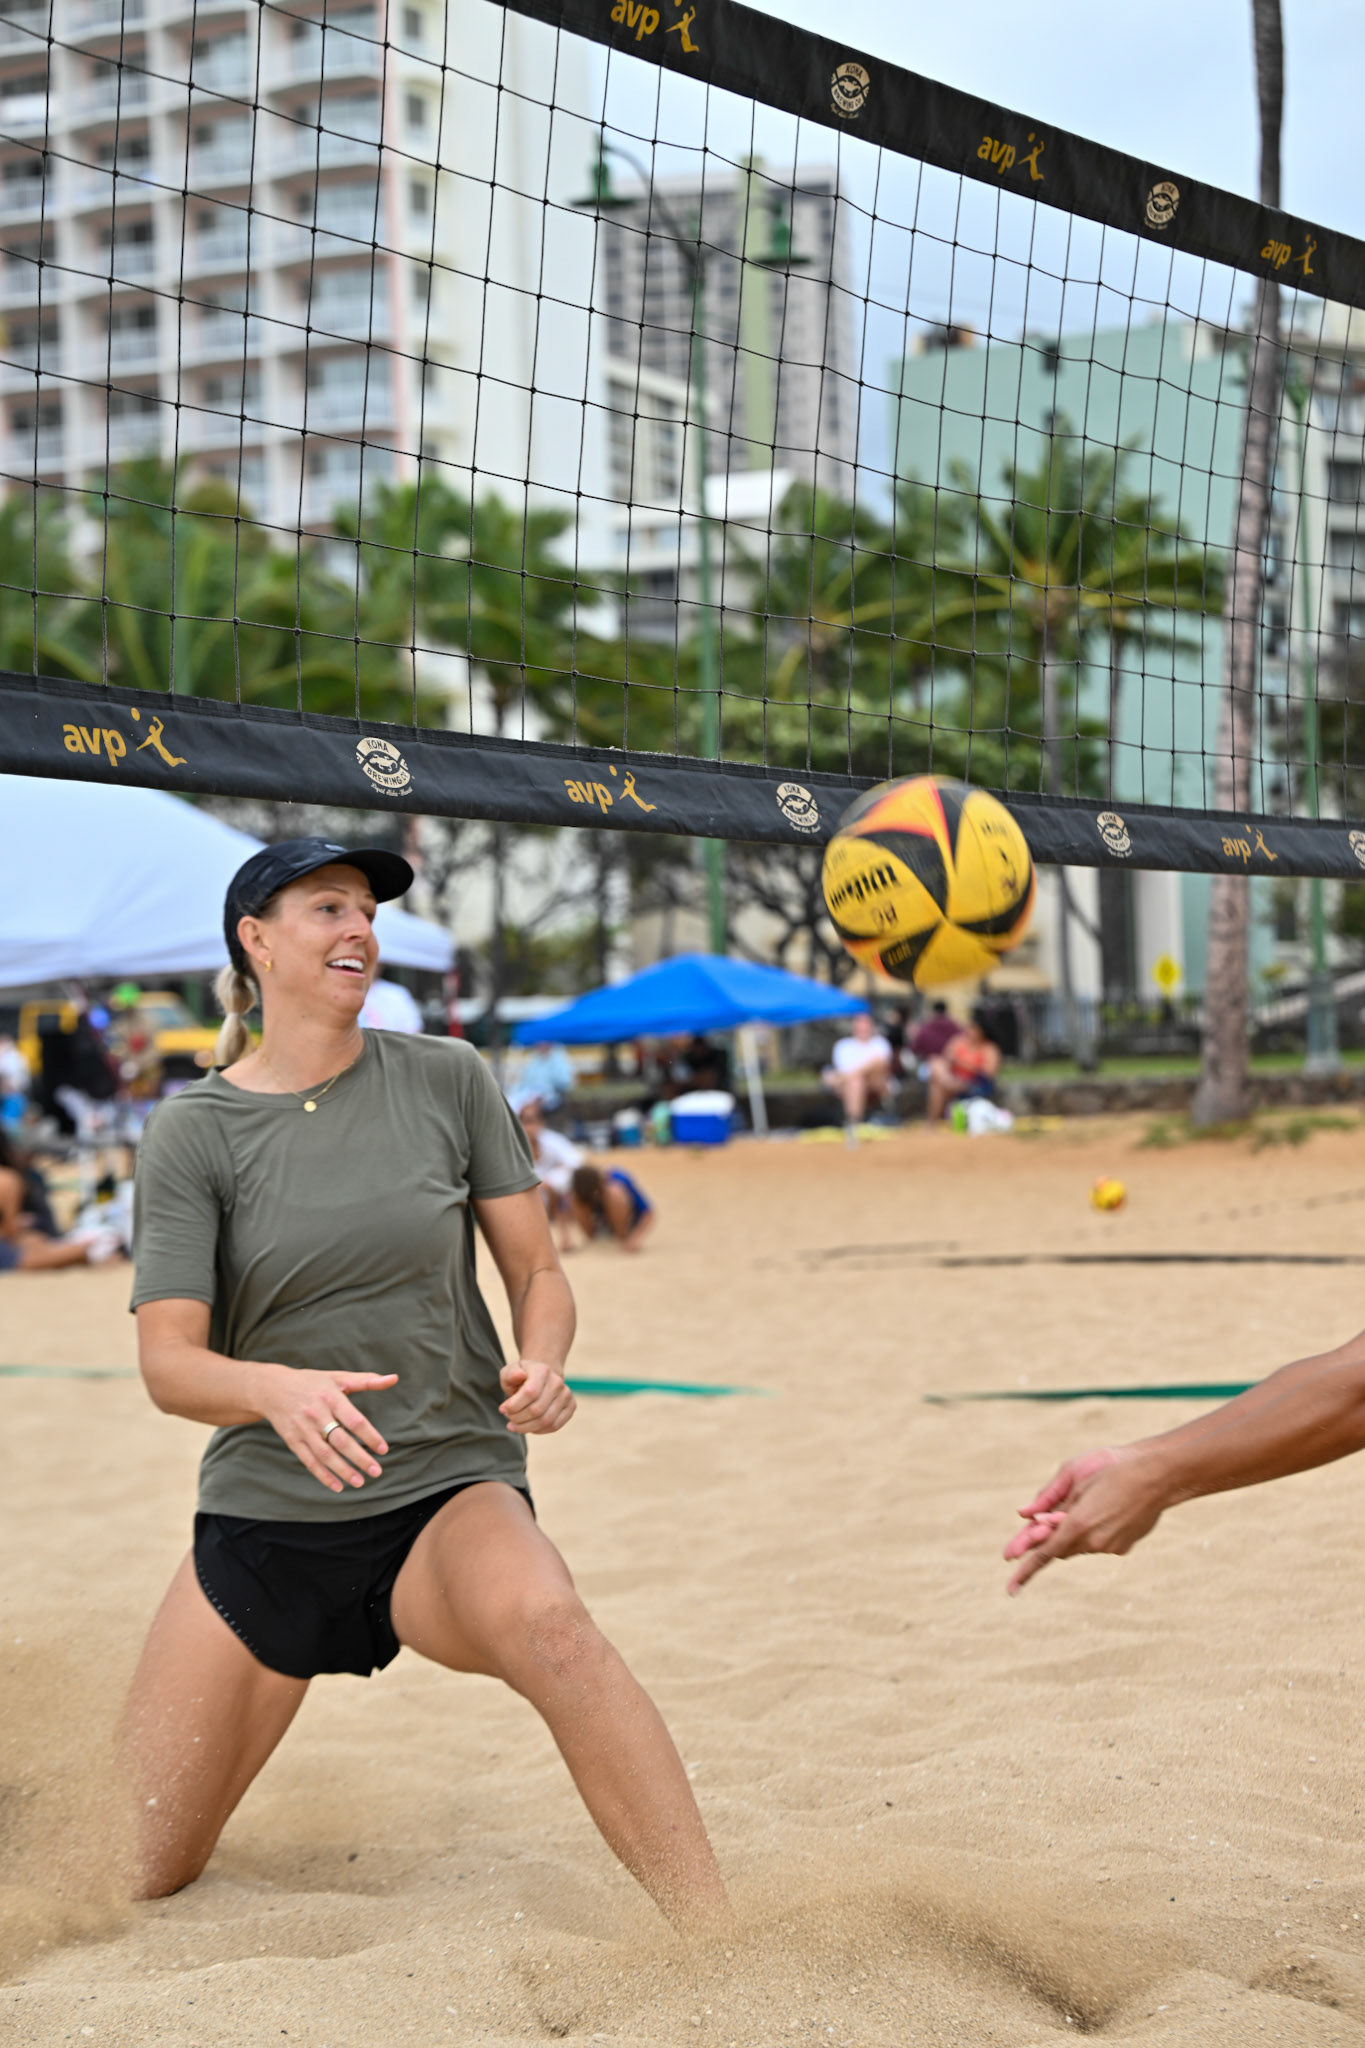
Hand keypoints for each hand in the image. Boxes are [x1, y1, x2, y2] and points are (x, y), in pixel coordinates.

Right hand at [255, 1364, 397, 1494]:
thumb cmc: (312, 1382)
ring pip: (325, 1454)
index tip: (383, 1450)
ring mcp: (303, 1429)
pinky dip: (323, 1475)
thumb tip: (394, 1379)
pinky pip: (309, 1461)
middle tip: (376, 1471)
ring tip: (360, 1482)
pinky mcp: (292, 1440)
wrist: (271, 1388)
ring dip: (343, 1470)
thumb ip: (367, 1381)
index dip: (369, 1436)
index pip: (354, 1420)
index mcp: (330, 1397)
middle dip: (359, 1458)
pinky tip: (337, 1486)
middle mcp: (316, 1413)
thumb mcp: (338, 1377)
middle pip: (340, 1440)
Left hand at [499, 1357, 575, 1434]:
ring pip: (546, 1421)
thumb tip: (519, 1375)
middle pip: (537, 1410)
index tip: (503, 1409)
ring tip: (514, 1425)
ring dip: (526, 1427)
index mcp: (542, 1370)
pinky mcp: (571, 1406)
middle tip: (508, 1418)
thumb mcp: (510, 1372)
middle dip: (518, 1418)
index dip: (514, 1406)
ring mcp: (566, 1394)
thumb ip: (510, 1374)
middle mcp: (557, 1382)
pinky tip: (528, 1427)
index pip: (529, 1393)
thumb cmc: (521, 1377)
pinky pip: (555, 1426)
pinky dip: (539, 1430)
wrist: (540, 1378)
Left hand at [1003, 1445, 1168, 1594]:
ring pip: (1079, 1546)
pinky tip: (1108, 1509)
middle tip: (1039, 1525)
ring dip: (1074, 1532)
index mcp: (1078, 1523)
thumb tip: (1025, 1515)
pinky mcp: (1123, 1547)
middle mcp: (1094, 1541)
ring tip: (1091, 1501)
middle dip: (1048, 1539)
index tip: (1011, 1589)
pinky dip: (1093, 1531)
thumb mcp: (1073, 1474)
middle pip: (1060, 1548)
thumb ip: (1047, 1498)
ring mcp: (1110, 1547)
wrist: (1158, 1474)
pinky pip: (1098, 1543)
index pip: (1045, 1553)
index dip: (1025, 1570)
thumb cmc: (1112, 1467)